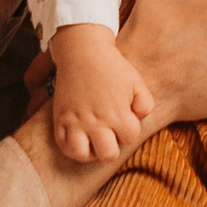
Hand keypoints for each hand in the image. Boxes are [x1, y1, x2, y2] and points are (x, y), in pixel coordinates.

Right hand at [47, 24, 151, 162]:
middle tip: (109, 133)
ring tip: (93, 141)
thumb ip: (145, 104)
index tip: (124, 118)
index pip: (130, 138)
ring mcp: (76, 122)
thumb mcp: (136, 82)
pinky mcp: (61, 118)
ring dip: (90, 152)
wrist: (83, 51)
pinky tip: (78, 138)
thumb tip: (138, 118)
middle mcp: (97, 122)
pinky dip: (70, 147)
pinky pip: (62, 144)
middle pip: (108, 154)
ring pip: (82, 155)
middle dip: (112, 146)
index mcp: (118, 114)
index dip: (129, 129)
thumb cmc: (111, 66)